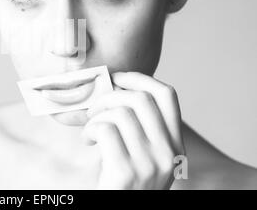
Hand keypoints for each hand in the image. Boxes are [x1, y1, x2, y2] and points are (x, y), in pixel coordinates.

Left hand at [81, 71, 184, 189]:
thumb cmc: (125, 184)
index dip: (139, 78)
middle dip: (110, 95)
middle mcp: (168, 154)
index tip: (117, 78)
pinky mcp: (126, 173)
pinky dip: (89, 129)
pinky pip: (105, 129)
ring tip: (90, 130)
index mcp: (175, 147)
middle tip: (95, 108)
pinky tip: (88, 140)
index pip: (167, 96)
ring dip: (96, 115)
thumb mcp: (146, 157)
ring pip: (120, 112)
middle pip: (141, 99)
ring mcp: (150, 165)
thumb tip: (116, 90)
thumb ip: (142, 130)